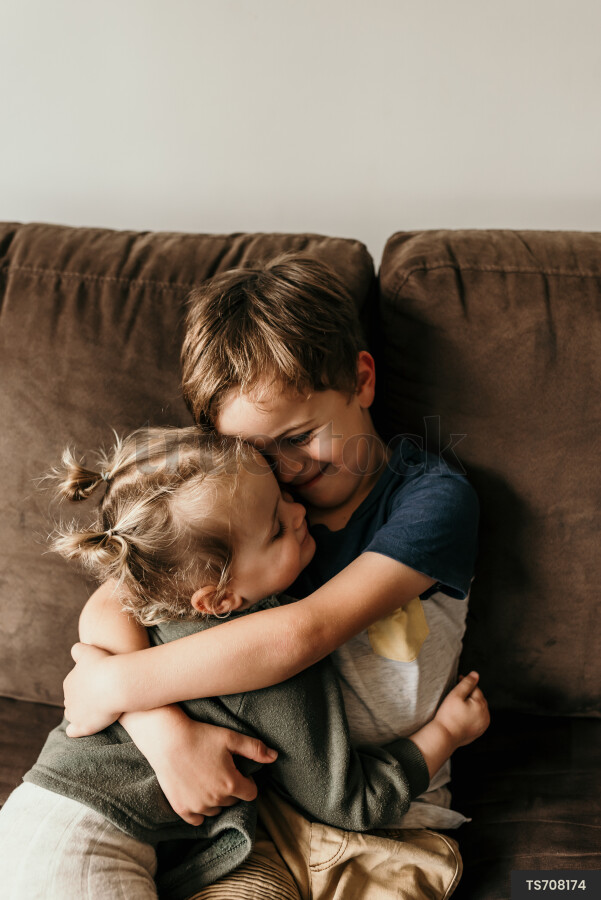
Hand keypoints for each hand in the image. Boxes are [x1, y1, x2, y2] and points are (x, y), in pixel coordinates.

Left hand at [63, 642, 122, 735]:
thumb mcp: (89, 651)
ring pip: (72, 715)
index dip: (85, 685)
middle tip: (98, 696)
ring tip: (94, 710)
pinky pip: (74, 731)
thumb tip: (75, 650)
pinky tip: (76, 730)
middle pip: (72, 701)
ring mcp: (75, 713)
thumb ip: (79, 650)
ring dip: (79, 713)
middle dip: (81, 699)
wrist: (115, 682)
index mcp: (69, 682)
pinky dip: (74, 730)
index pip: (73, 685)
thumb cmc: (104, 665)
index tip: (97, 682)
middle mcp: (68, 699)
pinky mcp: (85, 726)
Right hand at [141, 716, 277, 825]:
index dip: (248, 781)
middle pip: (233, 801)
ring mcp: (197, 807)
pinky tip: (197, 793)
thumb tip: (275, 756)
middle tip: (221, 770)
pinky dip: (200, 810)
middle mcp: (215, 800)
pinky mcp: (181, 809)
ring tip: (208, 779)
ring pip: (216, 810)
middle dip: (231, 789)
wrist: (166, 739)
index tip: (238, 769)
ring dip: (216, 800)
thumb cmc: (200, 736)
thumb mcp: (231, 738)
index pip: (251, 793)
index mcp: (231, 784)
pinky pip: (197, 819)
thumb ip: (255, 749)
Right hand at [435, 671, 489, 748]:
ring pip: (480, 709)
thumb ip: (467, 683)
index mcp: (480, 705)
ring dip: (473, 704)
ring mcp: (483, 725)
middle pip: (479, 698)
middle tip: (459, 691)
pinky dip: (473, 714)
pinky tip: (464, 714)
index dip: (467, 683)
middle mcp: (485, 715)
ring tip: (461, 702)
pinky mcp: (479, 732)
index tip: (459, 679)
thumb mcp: (456, 695)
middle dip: (471, 693)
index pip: (476, 688)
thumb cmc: (448, 715)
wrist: (445, 736)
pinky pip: (478, 719)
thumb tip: (476, 674)